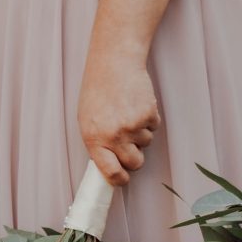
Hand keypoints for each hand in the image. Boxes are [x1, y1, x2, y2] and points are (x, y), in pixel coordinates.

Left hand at [76, 42, 159, 186]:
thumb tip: (110, 165)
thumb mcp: (88, 121)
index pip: (110, 172)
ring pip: (146, 144)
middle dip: (136, 157)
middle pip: (135, 163)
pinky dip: (149, 119)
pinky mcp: (148, 114)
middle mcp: (113, 136)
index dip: (120, 179)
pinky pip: (154, 127)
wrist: (113, 63)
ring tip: (128, 112)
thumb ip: (98, 143)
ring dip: (141, 133)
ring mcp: (132, 126)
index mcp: (94, 139)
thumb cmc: (98, 91)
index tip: (124, 178)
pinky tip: (137, 104)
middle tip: (130, 142)